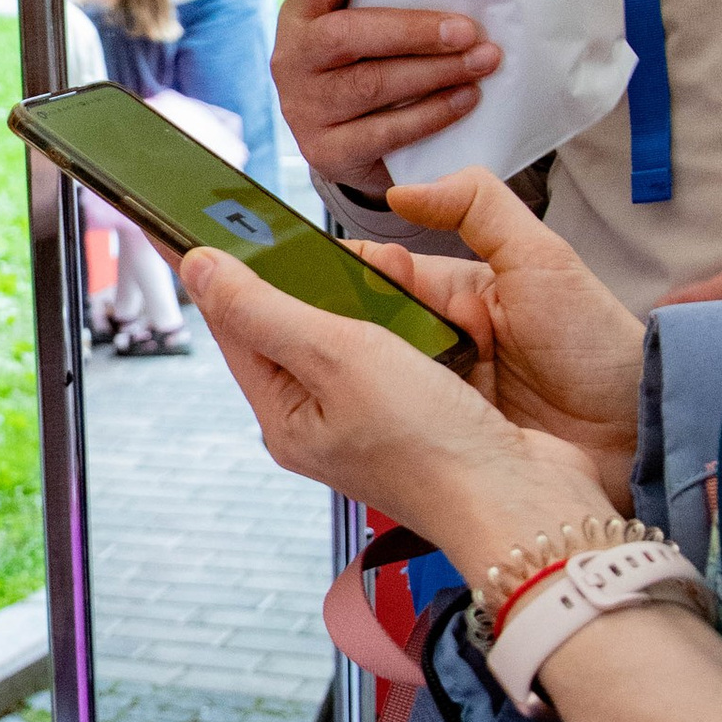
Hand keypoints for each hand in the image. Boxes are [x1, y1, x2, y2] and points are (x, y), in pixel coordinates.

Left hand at [182, 242, 609, 586]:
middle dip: (309, 274)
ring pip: (353, 326)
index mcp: (284, 415)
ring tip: (389, 272)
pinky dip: (414, 316)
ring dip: (371, 294)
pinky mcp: (421, 406)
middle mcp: (320, 418)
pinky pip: (403, 341)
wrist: (526, 503)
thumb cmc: (431, 445)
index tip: (194, 218)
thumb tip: (199, 268)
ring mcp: (371, 415)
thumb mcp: (338, 359)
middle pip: (293, 321)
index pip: (233, 325)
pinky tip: (433, 308)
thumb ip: (267, 309)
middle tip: (314, 235)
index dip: (219, 269)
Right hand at [272, 0, 503, 193]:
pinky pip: (383, 132)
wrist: (344, 140)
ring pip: (370, 85)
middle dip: (412, 30)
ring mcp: (304, 107)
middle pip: (345, 35)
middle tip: (468, 29)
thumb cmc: (366, 60)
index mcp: (301, 10)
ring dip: (434, 72)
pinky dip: (431, 115)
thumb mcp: (362, 21)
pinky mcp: (326, 150)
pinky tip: (466, 98)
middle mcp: (292, 57)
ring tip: (483, 61)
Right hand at [351, 170, 646, 504]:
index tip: (332, 270)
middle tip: (368, 326)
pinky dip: (394, 410)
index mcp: (455, 293)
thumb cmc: (596, 342)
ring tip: (383, 366)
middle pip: (369, 327)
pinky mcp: (445, 439)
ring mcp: (440, 395)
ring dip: (377, 368)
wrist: (639, 430)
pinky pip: (402, 419)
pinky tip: (392, 405)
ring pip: (379, 374)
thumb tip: (401, 191)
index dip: (352, 271)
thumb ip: (476, 206)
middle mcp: (440, 343)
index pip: (382, 274)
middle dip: (361, 322)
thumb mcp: (541, 258)